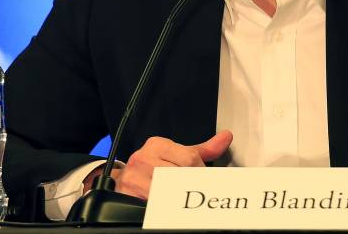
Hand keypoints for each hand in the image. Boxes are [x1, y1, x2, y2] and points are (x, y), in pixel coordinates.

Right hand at [112, 130, 232, 199]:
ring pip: (169, 192)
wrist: (121, 181)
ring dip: (179, 199)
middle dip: (191, 186)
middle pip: (181, 175)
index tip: (204, 179)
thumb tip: (226, 137)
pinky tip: (170, 207)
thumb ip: (201, 150)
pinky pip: (155, 206)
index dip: (201, 172)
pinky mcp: (127, 198)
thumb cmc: (150, 167)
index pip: (189, 159)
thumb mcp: (175, 154)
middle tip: (195, 193)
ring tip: (182, 199)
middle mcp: (143, 159)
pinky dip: (166, 209)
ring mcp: (134, 179)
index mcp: (157, 145)